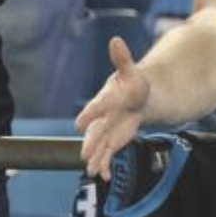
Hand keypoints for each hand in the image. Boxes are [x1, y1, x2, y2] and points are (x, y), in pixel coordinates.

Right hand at [75, 37, 150, 178]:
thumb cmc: (131, 84)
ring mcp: (107, 131)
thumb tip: (115, 40)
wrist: (135, 98)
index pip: (98, 106)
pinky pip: (108, 155)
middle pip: (96, 131)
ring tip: (93, 171)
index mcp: (106, 99)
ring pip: (99, 146)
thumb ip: (122, 59)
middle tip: (84, 154)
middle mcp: (103, 117)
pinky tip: (106, 176)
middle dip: (90, 143)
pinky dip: (106, 166)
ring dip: (96, 159)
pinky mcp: (113, 141)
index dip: (91, 114)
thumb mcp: (131, 72)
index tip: (80, 123)